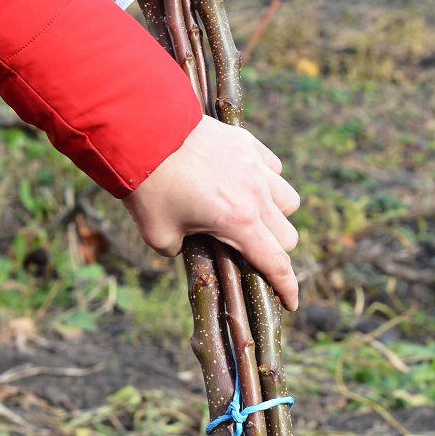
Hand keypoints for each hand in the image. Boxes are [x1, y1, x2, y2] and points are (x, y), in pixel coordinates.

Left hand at [124, 117, 299, 309]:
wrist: (143, 132)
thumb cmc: (150, 188)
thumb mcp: (159, 236)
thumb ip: (181, 249)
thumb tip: (188, 243)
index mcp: (239, 223)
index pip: (276, 263)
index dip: (287, 288)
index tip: (291, 303)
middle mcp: (256, 196)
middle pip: (287, 236)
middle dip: (275, 251)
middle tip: (252, 252)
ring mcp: (256, 167)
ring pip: (289, 201)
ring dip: (278, 215)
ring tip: (254, 216)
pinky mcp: (248, 144)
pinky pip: (275, 169)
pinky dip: (269, 181)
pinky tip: (248, 183)